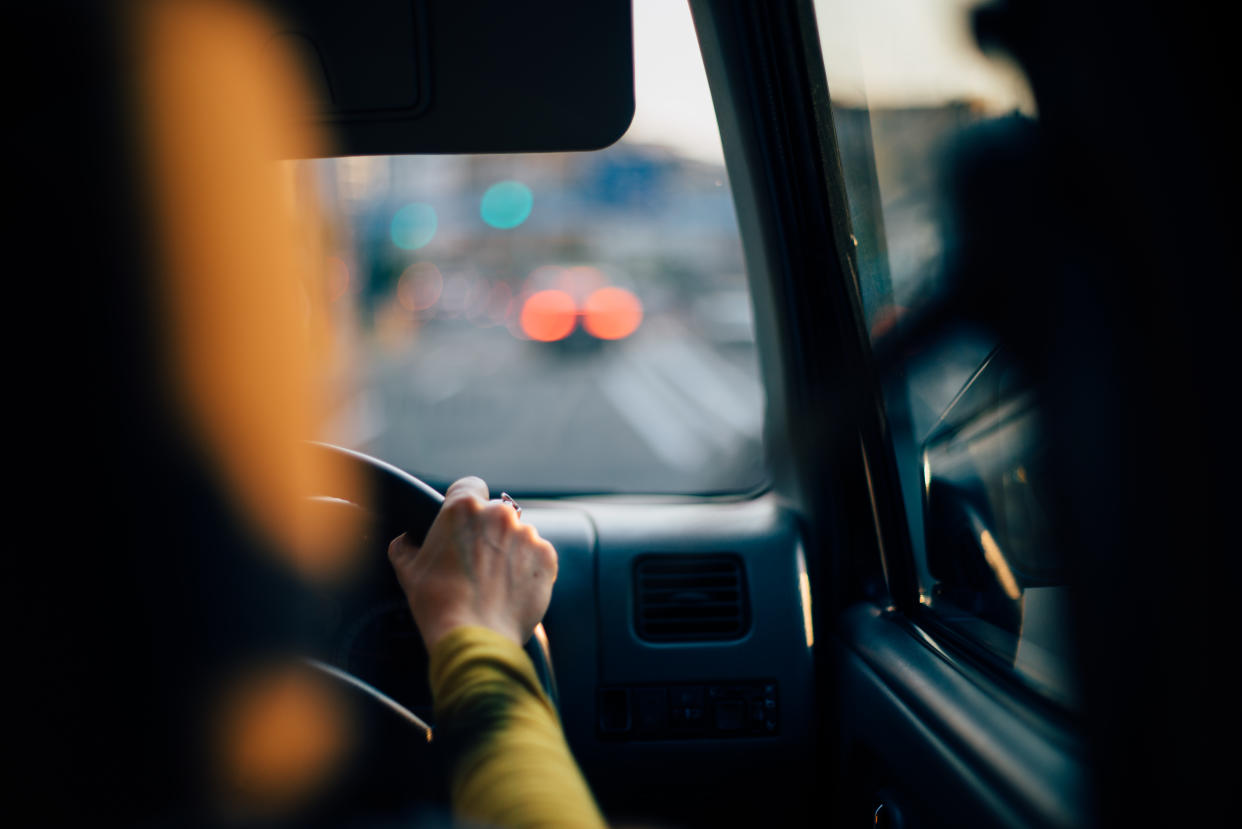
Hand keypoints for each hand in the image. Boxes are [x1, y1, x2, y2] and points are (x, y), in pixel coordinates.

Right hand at [388, 477, 557, 650]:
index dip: (465, 502)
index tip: (464, 522)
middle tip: (476, 562)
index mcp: (463, 508)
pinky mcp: (546, 557)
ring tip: (495, 582)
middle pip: (495, 513)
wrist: (475, 636)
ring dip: (510, 550)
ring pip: (518, 534)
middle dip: (488, 531)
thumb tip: (405, 541)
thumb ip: (405, 547)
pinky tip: (512, 589)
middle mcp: (498, 514)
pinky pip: (538, 555)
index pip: (469, 485)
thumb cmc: (437, 603)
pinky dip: (529, 568)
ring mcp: (526, 534)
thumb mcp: (408, 571)